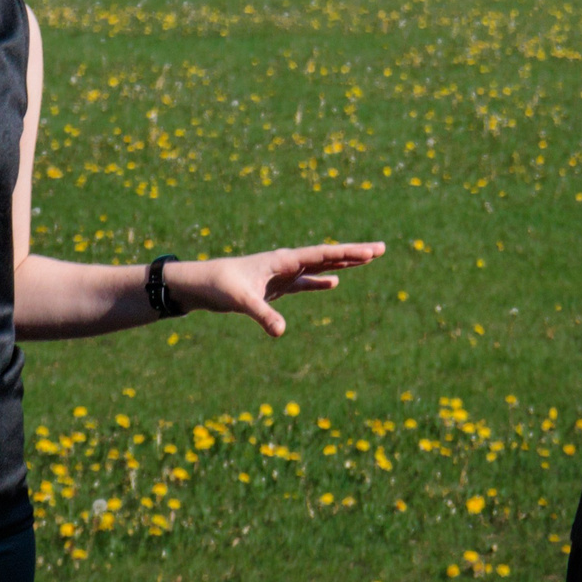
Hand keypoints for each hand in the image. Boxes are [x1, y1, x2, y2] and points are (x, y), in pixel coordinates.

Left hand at [167, 242, 385, 336]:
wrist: (200, 284)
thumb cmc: (218, 286)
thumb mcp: (241, 301)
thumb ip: (263, 315)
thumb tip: (281, 333)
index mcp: (282, 260)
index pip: (321, 255)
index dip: (348, 253)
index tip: (371, 250)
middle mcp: (285, 263)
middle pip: (326, 256)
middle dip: (354, 253)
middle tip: (381, 248)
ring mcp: (281, 273)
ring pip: (318, 266)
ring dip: (341, 263)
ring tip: (366, 259)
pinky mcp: (275, 285)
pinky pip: (304, 282)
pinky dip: (319, 281)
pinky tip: (334, 282)